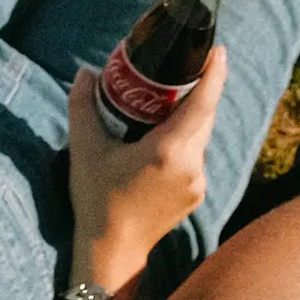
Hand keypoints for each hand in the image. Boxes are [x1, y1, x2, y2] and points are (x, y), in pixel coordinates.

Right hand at [66, 47, 226, 293]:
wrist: (112, 249)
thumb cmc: (96, 198)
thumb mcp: (84, 149)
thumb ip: (84, 106)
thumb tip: (85, 73)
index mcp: (168, 149)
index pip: (202, 102)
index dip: (213, 73)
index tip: (216, 50)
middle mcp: (191, 164)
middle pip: (204, 116)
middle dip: (198, 91)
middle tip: (181, 70)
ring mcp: (197, 180)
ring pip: (200, 137)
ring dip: (188, 118)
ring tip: (166, 105)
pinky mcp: (197, 193)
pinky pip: (194, 157)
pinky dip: (183, 142)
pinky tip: (160, 142)